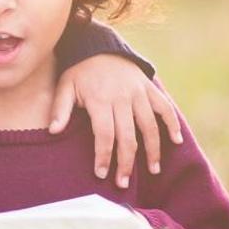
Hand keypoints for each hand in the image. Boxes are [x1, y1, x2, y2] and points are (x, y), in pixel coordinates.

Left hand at [49, 57, 181, 187]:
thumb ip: (60, 109)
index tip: (102, 174)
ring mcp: (138, 93)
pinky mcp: (149, 88)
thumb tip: (53, 131)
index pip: (105, 135)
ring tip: (153, 170)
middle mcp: (122, 98)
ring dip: (152, 150)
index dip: (104, 156)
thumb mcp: (65, 86)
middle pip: (128, 136)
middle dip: (126, 163)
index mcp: (100, 100)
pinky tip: (176, 141)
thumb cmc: (80, 71)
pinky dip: (172, 123)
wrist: (100, 45)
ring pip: (149, 126)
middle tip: (123, 183)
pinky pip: (164, 107)